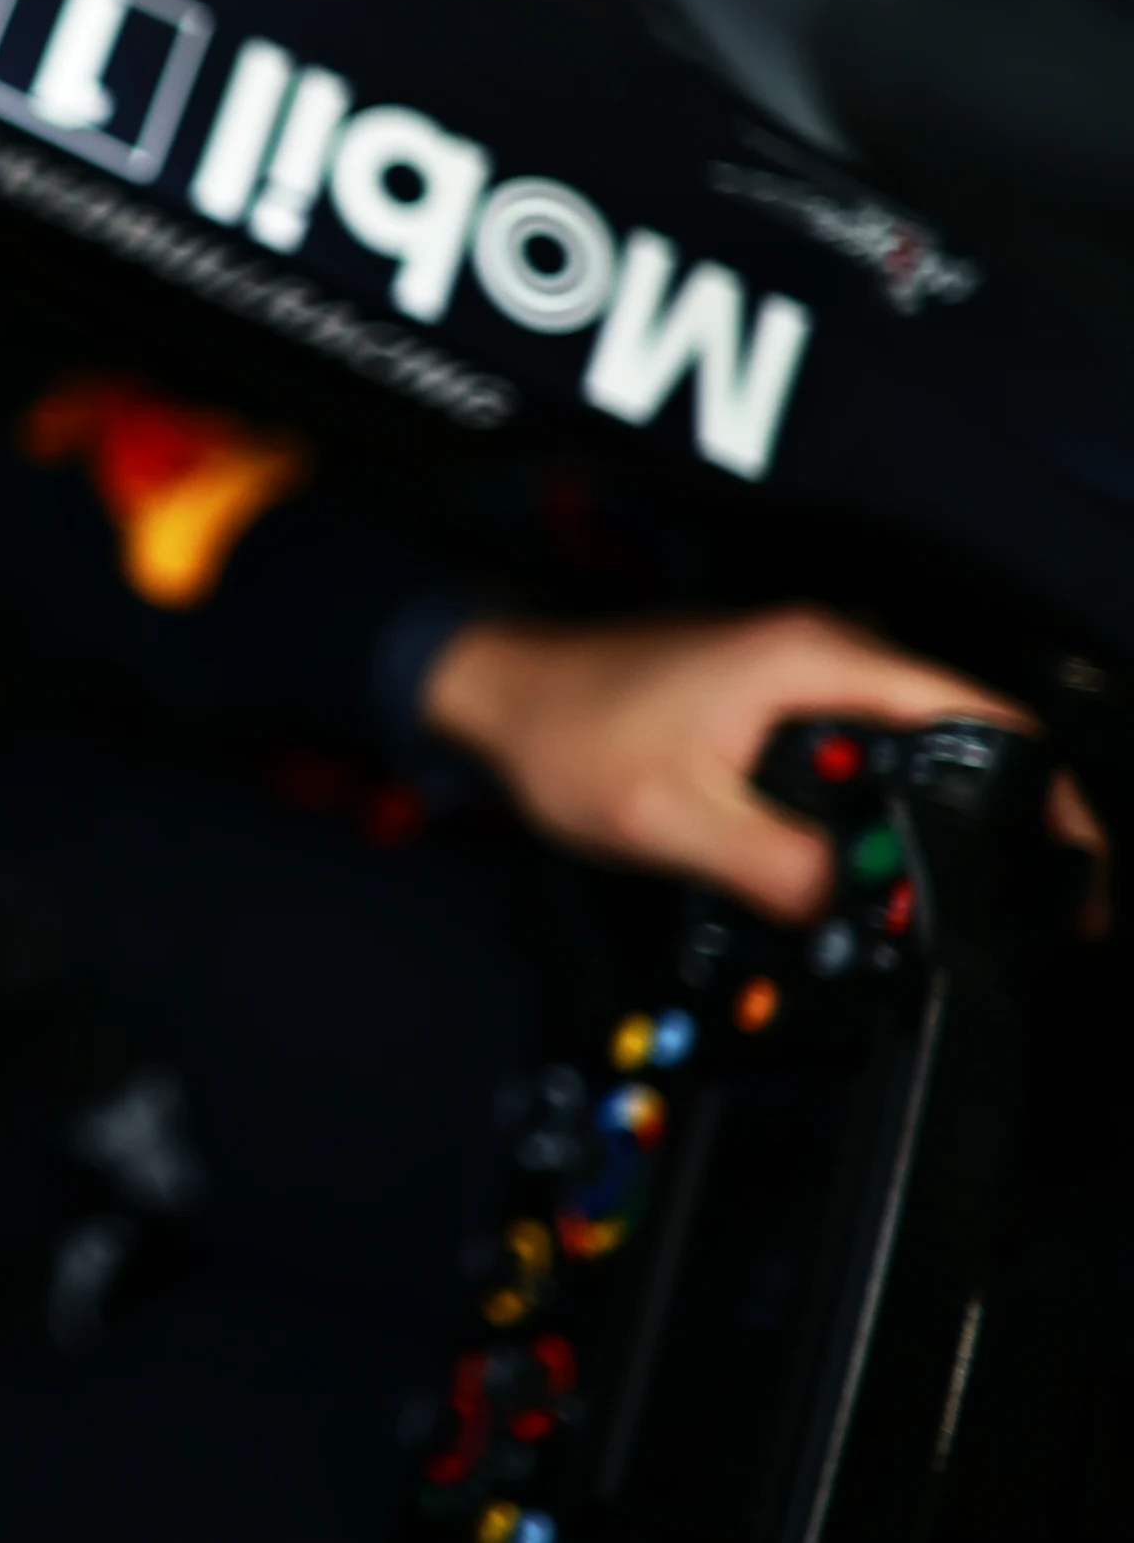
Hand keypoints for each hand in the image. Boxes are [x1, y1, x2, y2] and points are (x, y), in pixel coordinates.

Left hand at [422, 605, 1110, 928]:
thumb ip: (775, 866)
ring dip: (933, 827)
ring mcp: (803, 674)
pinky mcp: (777, 703)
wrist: (495, 694)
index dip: (1048, 798)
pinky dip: (880, 815)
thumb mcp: (668, 819)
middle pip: (964, 739)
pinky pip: (862, 760)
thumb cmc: (562, 732)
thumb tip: (861, 913)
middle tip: (1019, 914)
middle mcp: (824, 653)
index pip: (984, 717)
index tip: (1071, 871)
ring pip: (911, 756)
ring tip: (942, 905)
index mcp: (816, 660)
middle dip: (1001, 826)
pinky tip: (866, 870)